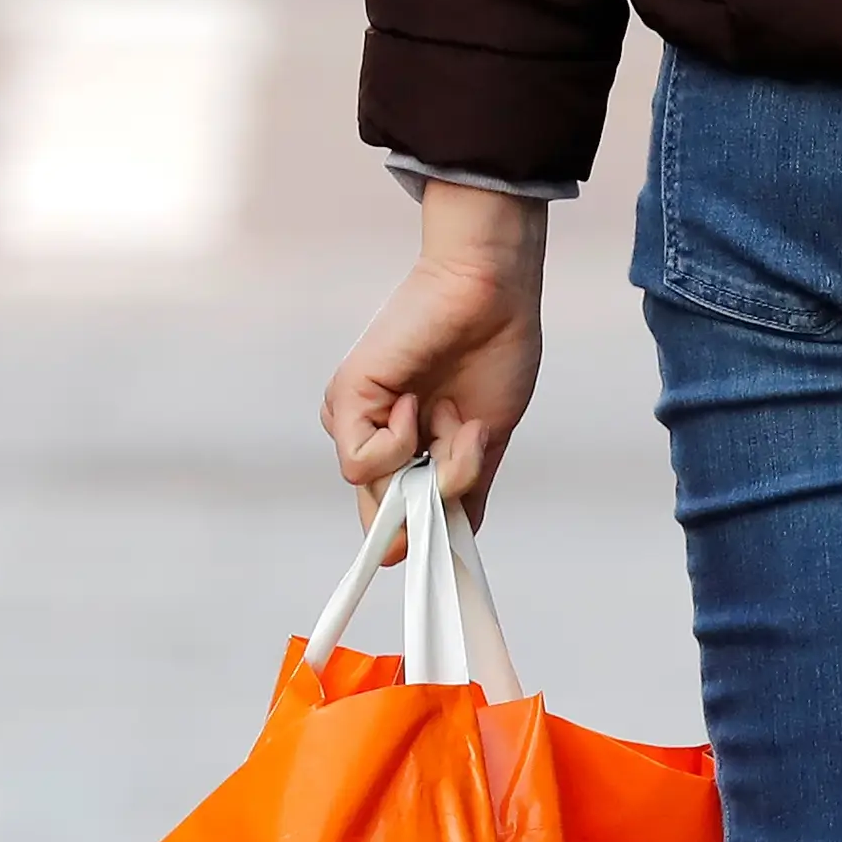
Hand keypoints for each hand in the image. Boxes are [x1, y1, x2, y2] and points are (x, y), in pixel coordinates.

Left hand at [322, 182, 548, 543]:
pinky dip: (398, 443)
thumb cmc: (495, 354)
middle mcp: (377, 439)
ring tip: (449, 414)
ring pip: (377, 498)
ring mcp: (358, 421)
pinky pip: (362, 464)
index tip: (452, 521)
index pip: (397, 521)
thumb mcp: (483, 447)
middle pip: (388, 519)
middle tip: (463, 437)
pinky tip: (414, 401)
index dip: (423, 529)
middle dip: (438, 492)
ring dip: (431, 464)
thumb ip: (460, 498)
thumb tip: (435, 548)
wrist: (493, 293)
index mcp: (408, 451)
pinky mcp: (346, 400)